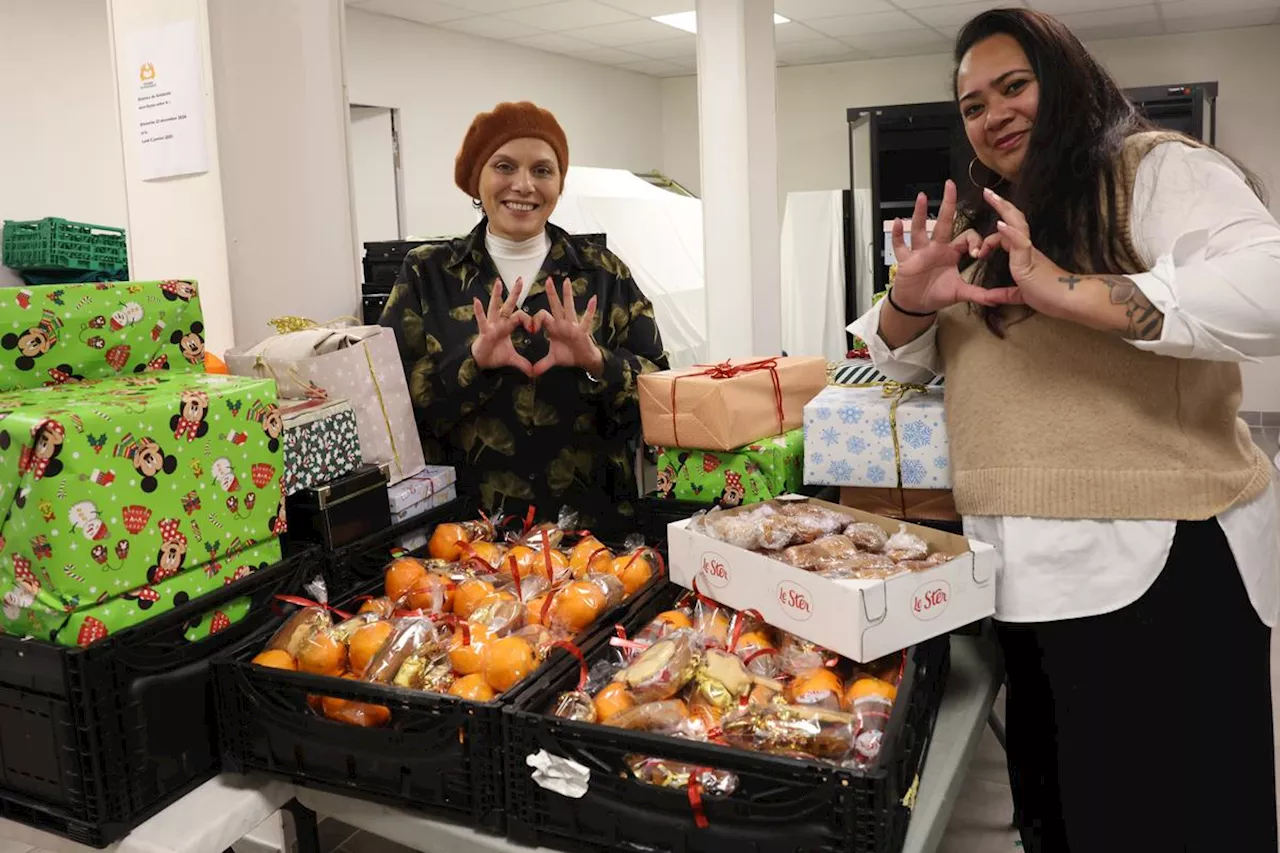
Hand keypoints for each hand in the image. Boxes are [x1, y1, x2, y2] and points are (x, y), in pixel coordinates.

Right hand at [471, 278, 534, 375]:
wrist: (481, 362)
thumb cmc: (495, 355)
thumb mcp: (512, 359)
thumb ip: (523, 363)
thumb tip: (533, 372)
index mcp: (508, 326)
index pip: (521, 316)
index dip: (529, 320)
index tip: (534, 329)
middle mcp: (500, 322)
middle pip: (509, 305)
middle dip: (514, 293)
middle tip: (520, 279)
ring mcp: (491, 325)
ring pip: (495, 307)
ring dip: (496, 295)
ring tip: (498, 282)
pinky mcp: (484, 331)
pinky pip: (481, 320)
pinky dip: (478, 311)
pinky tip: (476, 300)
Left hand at [527, 278, 601, 377]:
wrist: (583, 361)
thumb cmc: (569, 355)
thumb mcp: (553, 360)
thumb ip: (542, 364)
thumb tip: (531, 373)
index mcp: (553, 328)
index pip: (541, 317)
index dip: (534, 320)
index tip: (531, 329)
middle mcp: (562, 323)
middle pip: (555, 306)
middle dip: (551, 293)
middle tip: (548, 280)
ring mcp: (573, 326)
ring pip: (568, 307)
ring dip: (567, 295)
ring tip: (566, 281)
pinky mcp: (582, 331)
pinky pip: (586, 319)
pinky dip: (590, 310)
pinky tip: (593, 299)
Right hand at [888, 179, 1022, 313]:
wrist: (917, 305)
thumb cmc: (937, 294)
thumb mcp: (962, 293)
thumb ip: (982, 294)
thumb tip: (1002, 299)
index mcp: (951, 252)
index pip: (966, 237)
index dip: (975, 241)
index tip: (978, 253)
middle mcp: (936, 248)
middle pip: (943, 223)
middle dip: (947, 204)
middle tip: (951, 185)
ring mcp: (920, 252)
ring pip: (920, 229)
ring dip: (920, 214)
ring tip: (922, 198)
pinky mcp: (905, 260)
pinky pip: (900, 245)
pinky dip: (898, 235)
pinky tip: (898, 222)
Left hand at [982, 187, 1072, 318]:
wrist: (1068, 301)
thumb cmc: (1049, 296)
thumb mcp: (1019, 294)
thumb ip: (1003, 294)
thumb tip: (988, 298)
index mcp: (1024, 255)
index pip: (1007, 237)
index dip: (991, 239)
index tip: (978, 250)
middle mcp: (1027, 248)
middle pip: (1014, 220)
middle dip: (1000, 205)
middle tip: (987, 192)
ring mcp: (1029, 252)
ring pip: (1018, 224)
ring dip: (1004, 209)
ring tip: (991, 196)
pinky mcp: (1031, 260)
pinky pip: (1020, 242)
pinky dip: (1010, 232)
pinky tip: (1000, 224)